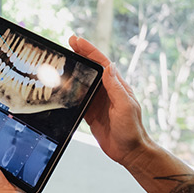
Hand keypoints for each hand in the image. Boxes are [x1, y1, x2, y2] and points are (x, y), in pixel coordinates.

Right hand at [69, 35, 153, 168]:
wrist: (129, 152)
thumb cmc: (131, 130)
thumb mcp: (125, 106)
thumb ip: (116, 87)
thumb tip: (109, 66)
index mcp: (117, 86)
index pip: (102, 63)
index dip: (90, 50)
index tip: (77, 41)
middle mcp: (108, 91)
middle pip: (92, 68)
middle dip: (80, 55)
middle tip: (68, 44)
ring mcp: (99, 101)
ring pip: (84, 81)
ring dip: (74, 70)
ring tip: (62, 60)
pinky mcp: (91, 113)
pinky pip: (79, 98)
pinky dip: (70, 91)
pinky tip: (61, 86)